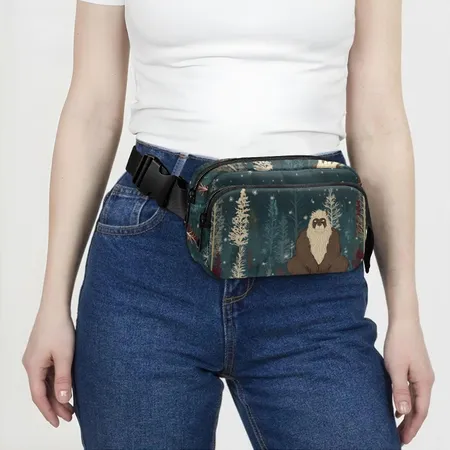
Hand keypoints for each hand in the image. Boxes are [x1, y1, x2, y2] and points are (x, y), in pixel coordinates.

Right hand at [22, 303, 74, 426]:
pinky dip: (56, 382)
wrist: (55, 307)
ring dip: (56, 394)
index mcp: (33, 367)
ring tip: (70, 406)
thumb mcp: (65, 355)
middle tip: (70, 417)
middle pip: (42, 391)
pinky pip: (47, 373)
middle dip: (55, 405)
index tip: (58, 423)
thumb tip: (62, 399)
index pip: (38, 396)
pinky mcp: (42, 351)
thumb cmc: (59, 328)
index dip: (48, 411)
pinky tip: (66, 386)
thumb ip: (63, 378)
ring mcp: (36, 358)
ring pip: (45, 382)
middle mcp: (31, 364)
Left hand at [384, 318, 434, 444]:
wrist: (404, 321)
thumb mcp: (396, 367)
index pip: (420, 412)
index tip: (403, 440)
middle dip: (411, 425)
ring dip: (408, 414)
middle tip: (399, 438)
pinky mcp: (415, 368)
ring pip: (417, 400)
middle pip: (420, 408)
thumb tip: (405, 413)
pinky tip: (397, 407)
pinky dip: (407, 402)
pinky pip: (413, 391)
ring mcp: (422, 374)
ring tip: (398, 427)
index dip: (412, 427)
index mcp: (424, 383)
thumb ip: (400, 390)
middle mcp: (426, 381)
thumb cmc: (399, 343)